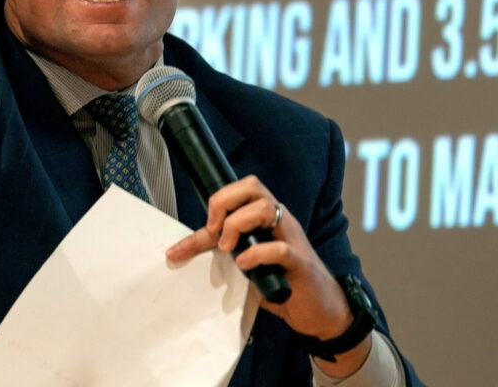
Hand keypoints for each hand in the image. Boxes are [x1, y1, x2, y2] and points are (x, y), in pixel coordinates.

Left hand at [165, 175, 371, 376]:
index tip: (205, 227)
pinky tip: (244, 264)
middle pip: (253, 187)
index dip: (219, 200)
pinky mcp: (300, 263)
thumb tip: (178, 250)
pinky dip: (258, 254)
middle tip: (215, 231)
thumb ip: (220, 249)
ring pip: (265, 208)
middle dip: (225, 202)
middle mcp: (280, 220)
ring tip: (227, 249)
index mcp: (266, 216)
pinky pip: (280, 249)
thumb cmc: (282, 282)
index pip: (242, 189)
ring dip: (238, 224)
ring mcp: (292, 238)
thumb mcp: (245, 261)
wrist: (320, 310)